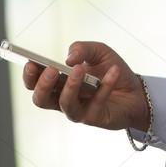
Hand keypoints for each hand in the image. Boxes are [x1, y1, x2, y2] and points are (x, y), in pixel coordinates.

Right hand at [22, 40, 149, 132]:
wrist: (135, 91)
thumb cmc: (110, 69)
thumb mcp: (98, 51)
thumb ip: (82, 49)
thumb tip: (69, 59)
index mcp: (57, 82)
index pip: (34, 82)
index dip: (29, 75)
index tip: (31, 62)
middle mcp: (63, 98)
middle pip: (41, 99)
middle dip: (43, 85)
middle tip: (51, 70)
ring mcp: (78, 110)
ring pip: (65, 104)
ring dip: (71, 86)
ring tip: (79, 69)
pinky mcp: (94, 117)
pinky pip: (96, 102)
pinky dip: (105, 85)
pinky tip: (113, 71)